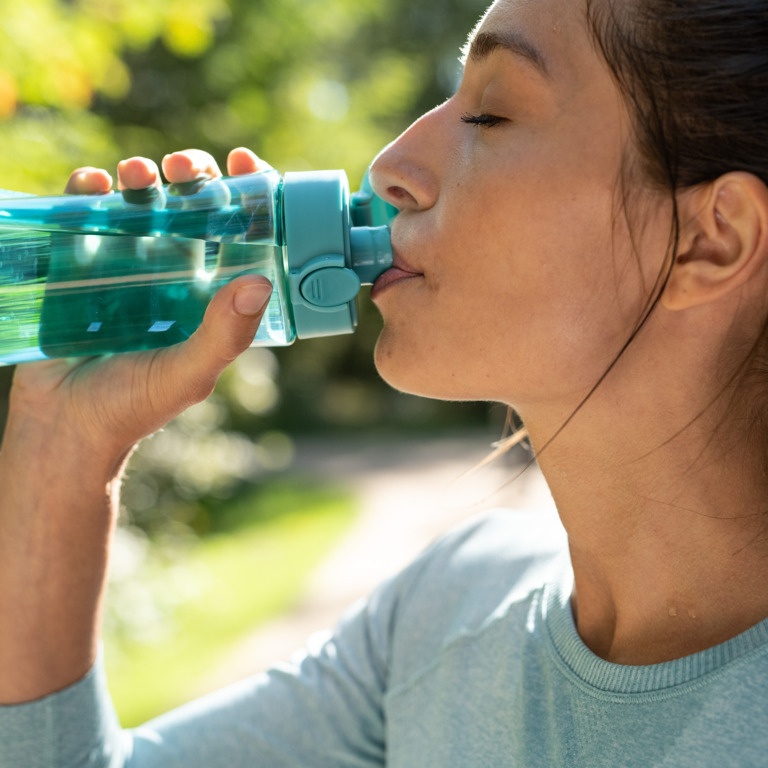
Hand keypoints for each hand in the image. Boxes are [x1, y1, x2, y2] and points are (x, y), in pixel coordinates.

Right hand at [9, 147, 273, 471]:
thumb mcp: (190, 371)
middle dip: (192, 176)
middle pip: (189, 206)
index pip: (236, 232)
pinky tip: (95, 183)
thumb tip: (260, 283)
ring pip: (139, 202)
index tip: (244, 166)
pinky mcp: (78, 263)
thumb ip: (225, 334)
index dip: (245, 195)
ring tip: (139, 173)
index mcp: (209, 291)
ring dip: (142, 177)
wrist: (66, 424)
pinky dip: (89, 191)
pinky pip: (85, 215)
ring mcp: (125, 264)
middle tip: (186, 166)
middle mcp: (172, 271)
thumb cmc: (137, 404)